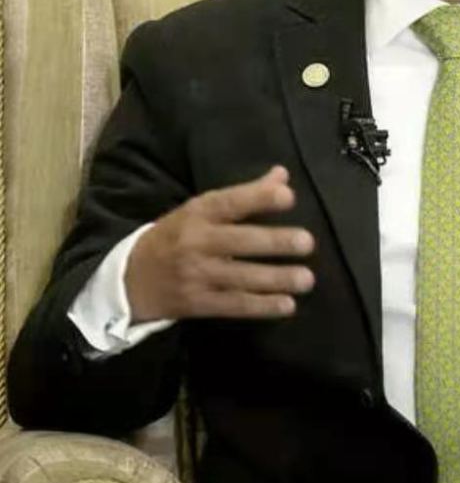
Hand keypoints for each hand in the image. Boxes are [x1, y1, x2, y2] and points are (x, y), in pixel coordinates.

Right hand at [125, 165, 315, 322]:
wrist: (129, 279)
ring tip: (306, 279)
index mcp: (197, 213)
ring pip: (240, 277)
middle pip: (239, 242)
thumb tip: (283, 175)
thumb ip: (244, 195)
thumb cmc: (176, 236)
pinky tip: (288, 305)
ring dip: (276, 279)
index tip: (288, 197)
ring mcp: (196, 275)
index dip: (258, 199)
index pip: (229, 203)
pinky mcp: (197, 304)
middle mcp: (196, 243)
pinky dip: (261, 306)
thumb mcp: (201, 209)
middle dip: (275, 242)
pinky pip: (234, 305)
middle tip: (308, 242)